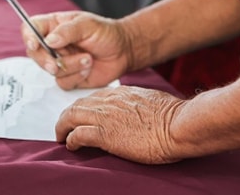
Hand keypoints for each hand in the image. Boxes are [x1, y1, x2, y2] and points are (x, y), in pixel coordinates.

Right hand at [23, 12, 132, 89]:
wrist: (123, 52)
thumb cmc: (106, 33)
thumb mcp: (87, 25)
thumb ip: (67, 31)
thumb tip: (48, 41)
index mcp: (53, 26)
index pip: (30, 28)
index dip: (28, 36)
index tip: (34, 44)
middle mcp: (52, 44)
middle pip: (34, 53)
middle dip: (45, 60)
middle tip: (56, 64)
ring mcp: (59, 61)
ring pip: (50, 70)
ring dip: (70, 67)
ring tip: (88, 59)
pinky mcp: (68, 76)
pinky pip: (63, 82)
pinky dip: (77, 76)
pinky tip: (88, 68)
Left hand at [55, 85, 184, 163]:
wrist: (178, 125)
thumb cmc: (173, 115)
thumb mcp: (151, 100)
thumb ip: (137, 102)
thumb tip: (137, 110)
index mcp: (120, 93)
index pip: (92, 97)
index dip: (83, 107)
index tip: (80, 115)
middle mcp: (108, 101)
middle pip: (77, 105)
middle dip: (67, 116)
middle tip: (63, 127)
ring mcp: (105, 117)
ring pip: (71, 117)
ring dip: (62, 127)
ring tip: (61, 137)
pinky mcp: (105, 134)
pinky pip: (78, 135)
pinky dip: (71, 140)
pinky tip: (70, 146)